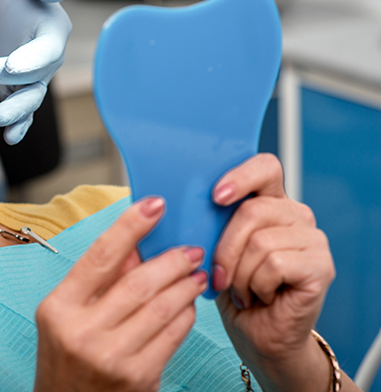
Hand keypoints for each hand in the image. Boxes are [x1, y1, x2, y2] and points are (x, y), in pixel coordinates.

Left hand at [0, 0, 71, 144]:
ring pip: (29, 99)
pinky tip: (9, 136)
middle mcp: (44, 58)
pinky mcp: (12, 90)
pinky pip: (20, 112)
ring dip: (17, 112)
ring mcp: (28, 77)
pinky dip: (18, 126)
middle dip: (10, 83)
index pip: (48, 49)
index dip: (33, 59)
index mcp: (51, 30)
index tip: (12, 66)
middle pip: (34, 78)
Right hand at [34, 197, 207, 391]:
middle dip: (171, 260)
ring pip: (161, 308)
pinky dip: (185, 314)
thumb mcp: (68, 315)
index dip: (130, 226)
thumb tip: (137, 243)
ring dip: (185, 285)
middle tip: (190, 249)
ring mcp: (111, 357)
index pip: (99, 256)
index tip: (154, 204)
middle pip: (138, 282)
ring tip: (195, 274)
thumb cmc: (67, 359)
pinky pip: (173, 335)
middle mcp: (82, 332)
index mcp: (58, 308)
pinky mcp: (139, 377)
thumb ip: (99, 280)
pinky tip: (188, 304)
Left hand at [211, 154, 337, 390]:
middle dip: (225, 248)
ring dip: (240, 273)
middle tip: (220, 275)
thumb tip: (181, 206)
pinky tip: (261, 296)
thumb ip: (210, 222)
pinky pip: (275, 264)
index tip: (216, 196)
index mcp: (270, 202)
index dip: (241, 177)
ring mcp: (313, 239)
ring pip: (260, 241)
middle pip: (252, 210)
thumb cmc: (233, 290)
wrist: (257, 335)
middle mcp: (296, 215)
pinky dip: (257, 285)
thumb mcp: (213, 249)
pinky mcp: (321, 266)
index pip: (265, 167)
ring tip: (243, 289)